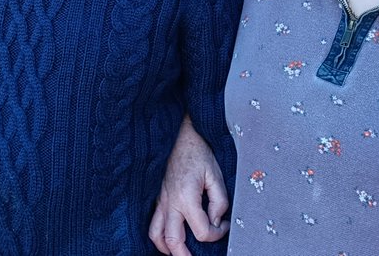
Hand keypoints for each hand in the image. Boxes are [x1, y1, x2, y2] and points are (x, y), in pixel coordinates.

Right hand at [149, 117, 227, 254]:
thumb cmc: (199, 152)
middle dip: (185, 255)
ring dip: (167, 248)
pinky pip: (153, 222)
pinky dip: (159, 234)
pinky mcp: (158, 197)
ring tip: (179, 253)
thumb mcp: (216, 176)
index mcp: (186, 197)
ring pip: (156, 234)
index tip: (225, 225)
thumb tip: (216, 221)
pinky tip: (169, 237)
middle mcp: (170, 201)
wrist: (181, 134)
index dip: (218, 234)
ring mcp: (161, 200)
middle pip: (173, 240)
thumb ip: (220, 202)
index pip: (202, 230)